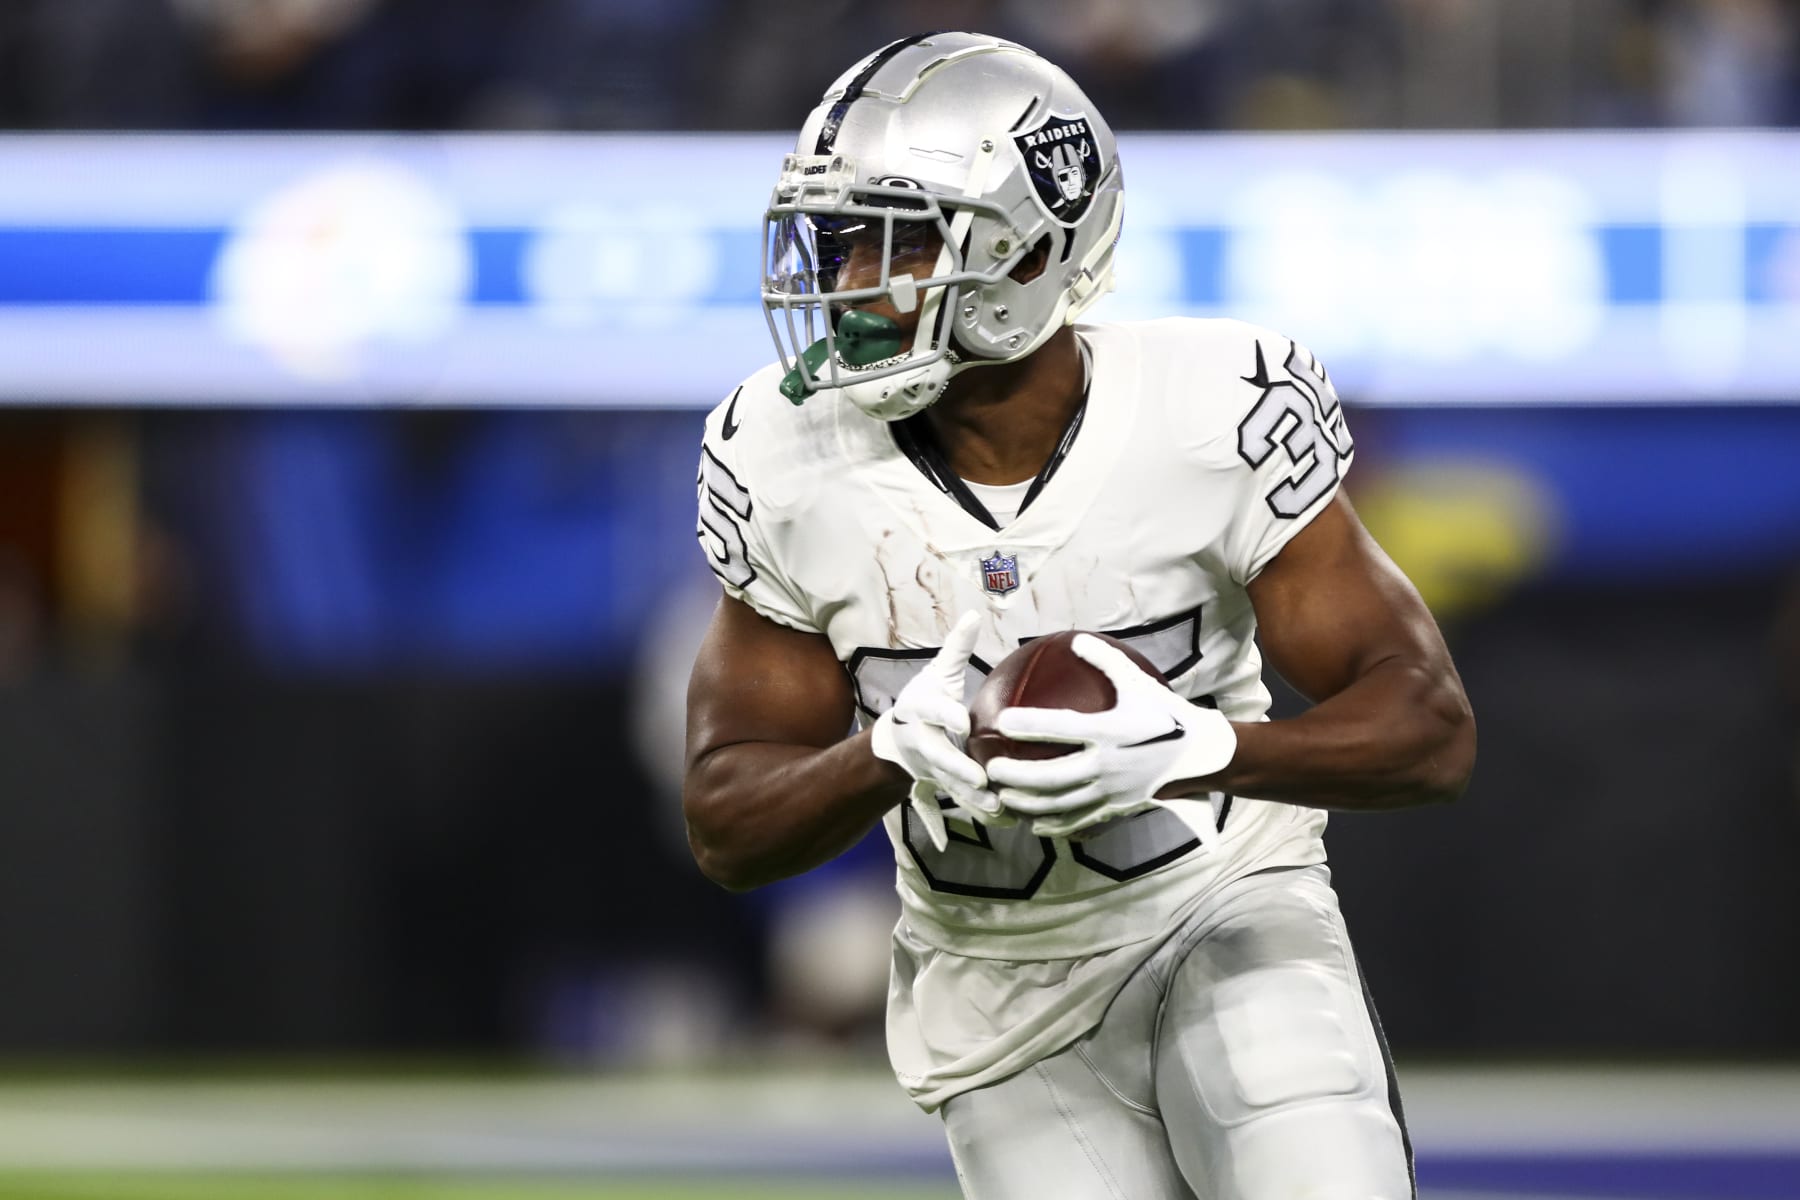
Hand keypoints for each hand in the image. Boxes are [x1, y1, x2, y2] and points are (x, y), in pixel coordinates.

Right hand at [869, 611, 1006, 850]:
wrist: (898, 738)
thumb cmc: (925, 700)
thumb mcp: (937, 672)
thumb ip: (956, 648)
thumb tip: (974, 614)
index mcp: (921, 710)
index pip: (933, 711)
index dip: (946, 716)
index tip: (963, 722)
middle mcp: (922, 741)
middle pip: (938, 755)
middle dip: (957, 768)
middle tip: (980, 778)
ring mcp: (929, 767)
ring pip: (947, 784)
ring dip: (968, 797)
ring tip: (994, 807)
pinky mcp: (937, 785)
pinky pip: (950, 802)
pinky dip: (961, 816)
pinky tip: (982, 829)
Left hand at [985, 633, 1237, 838]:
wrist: (1198, 755)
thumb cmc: (1165, 714)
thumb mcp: (1138, 683)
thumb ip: (1106, 661)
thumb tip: (1076, 638)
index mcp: (1111, 730)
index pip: (1062, 728)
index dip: (1030, 724)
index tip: (1001, 720)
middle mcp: (1109, 764)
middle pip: (1053, 776)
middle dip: (1017, 775)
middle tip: (991, 768)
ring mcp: (1112, 790)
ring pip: (1062, 803)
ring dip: (1028, 803)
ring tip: (1002, 796)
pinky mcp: (1116, 808)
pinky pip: (1080, 821)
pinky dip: (1055, 825)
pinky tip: (1034, 824)